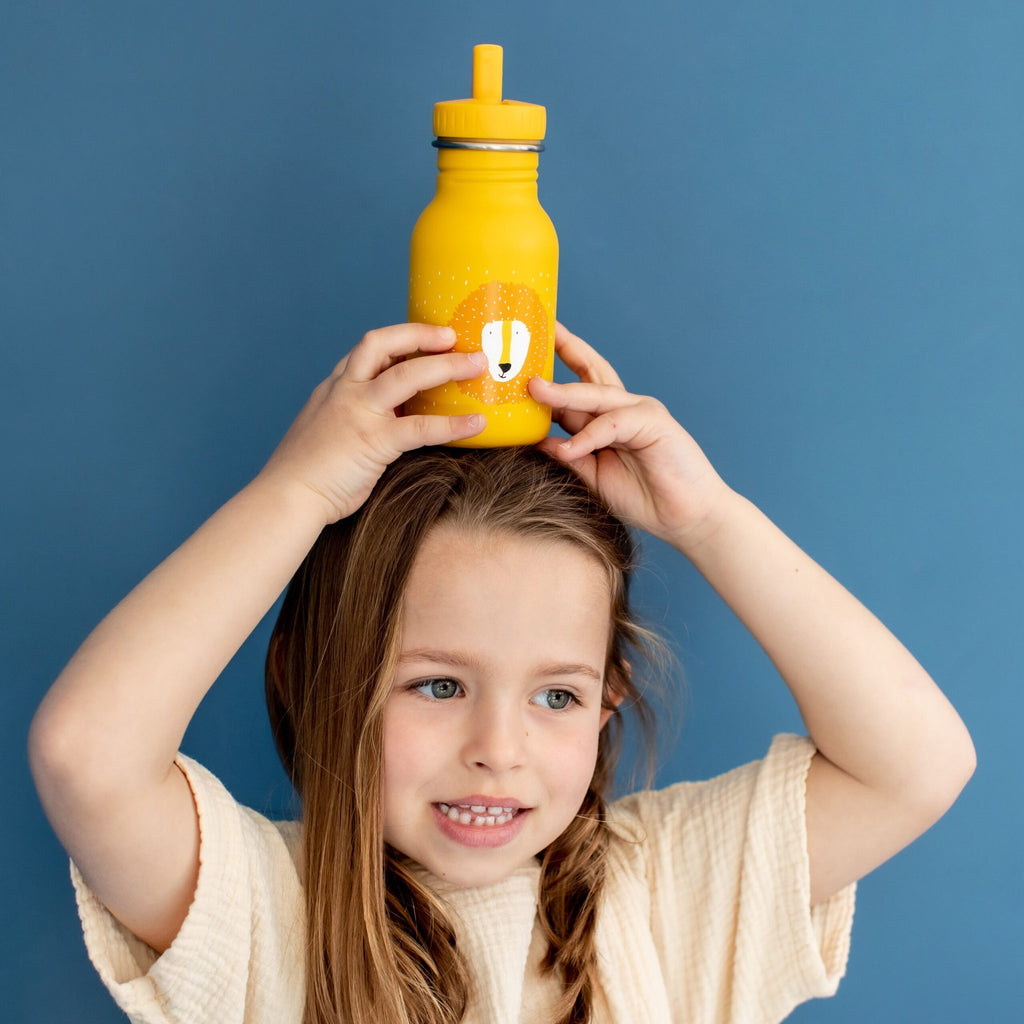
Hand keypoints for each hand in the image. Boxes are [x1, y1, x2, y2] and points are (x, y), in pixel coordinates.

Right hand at [259, 323, 485, 524]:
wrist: (286, 497)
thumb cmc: (307, 474)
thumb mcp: (326, 431)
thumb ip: (353, 419)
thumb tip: (388, 422)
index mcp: (333, 388)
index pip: (367, 349)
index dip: (399, 338)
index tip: (426, 338)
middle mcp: (345, 391)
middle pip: (382, 343)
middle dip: (420, 335)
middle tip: (453, 336)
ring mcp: (359, 413)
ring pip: (407, 375)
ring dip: (447, 366)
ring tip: (478, 364)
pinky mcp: (374, 441)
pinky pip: (422, 427)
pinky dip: (453, 424)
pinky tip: (477, 423)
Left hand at [529, 323, 729, 549]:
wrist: (685, 517)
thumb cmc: (643, 497)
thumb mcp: (593, 476)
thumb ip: (569, 456)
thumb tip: (537, 440)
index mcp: (607, 419)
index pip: (575, 390)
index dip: (550, 375)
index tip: (524, 361)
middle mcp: (623, 408)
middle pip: (590, 371)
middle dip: (564, 349)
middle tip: (540, 330)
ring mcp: (639, 411)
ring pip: (596, 395)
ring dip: (564, 392)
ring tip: (535, 389)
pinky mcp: (653, 423)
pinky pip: (613, 424)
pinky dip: (589, 435)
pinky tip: (569, 447)